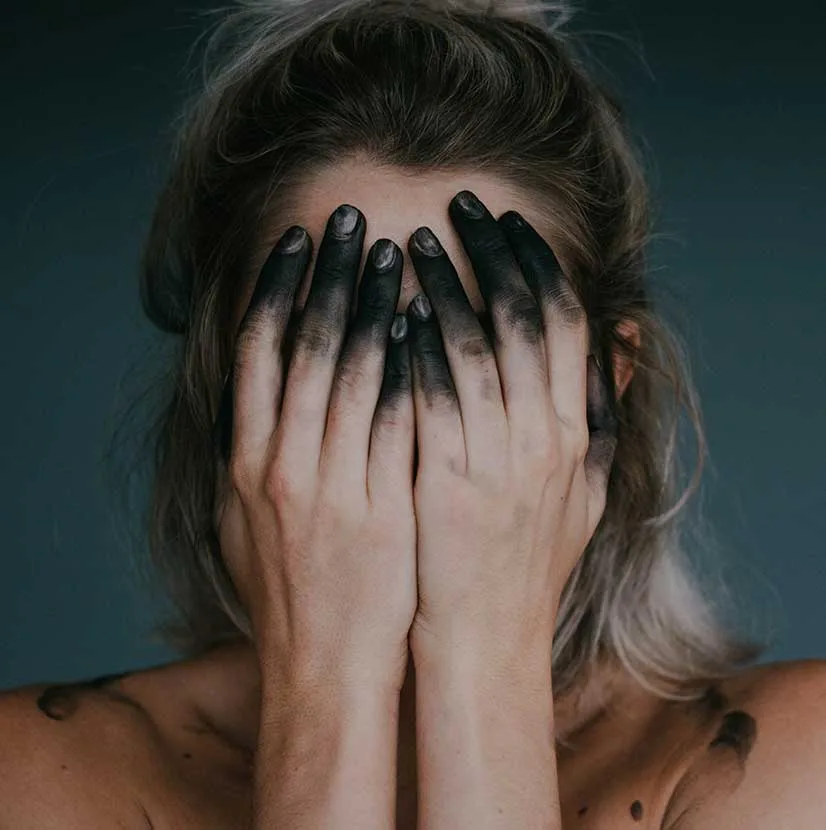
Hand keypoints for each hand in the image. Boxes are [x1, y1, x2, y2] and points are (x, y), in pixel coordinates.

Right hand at [211, 205, 416, 692]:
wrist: (324, 663)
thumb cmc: (290, 588)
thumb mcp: (247, 517)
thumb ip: (253, 451)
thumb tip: (261, 391)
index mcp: (246, 461)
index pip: (258, 352)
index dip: (278, 288)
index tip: (299, 240)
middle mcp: (282, 463)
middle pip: (306, 345)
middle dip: (331, 275)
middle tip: (352, 219)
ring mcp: (333, 485)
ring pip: (355, 372)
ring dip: (375, 304)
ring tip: (397, 252)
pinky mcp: (382, 506)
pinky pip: (401, 420)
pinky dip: (413, 367)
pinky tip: (429, 324)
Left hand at [404, 191, 618, 672]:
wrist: (484, 640)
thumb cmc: (528, 564)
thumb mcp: (587, 491)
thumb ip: (603, 412)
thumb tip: (621, 334)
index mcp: (577, 433)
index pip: (565, 322)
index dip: (538, 262)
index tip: (508, 223)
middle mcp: (545, 438)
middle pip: (522, 317)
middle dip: (491, 252)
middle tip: (459, 207)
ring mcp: (495, 460)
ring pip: (471, 345)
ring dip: (441, 287)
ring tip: (410, 246)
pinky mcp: (443, 481)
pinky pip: (427, 396)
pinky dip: (409, 347)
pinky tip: (385, 312)